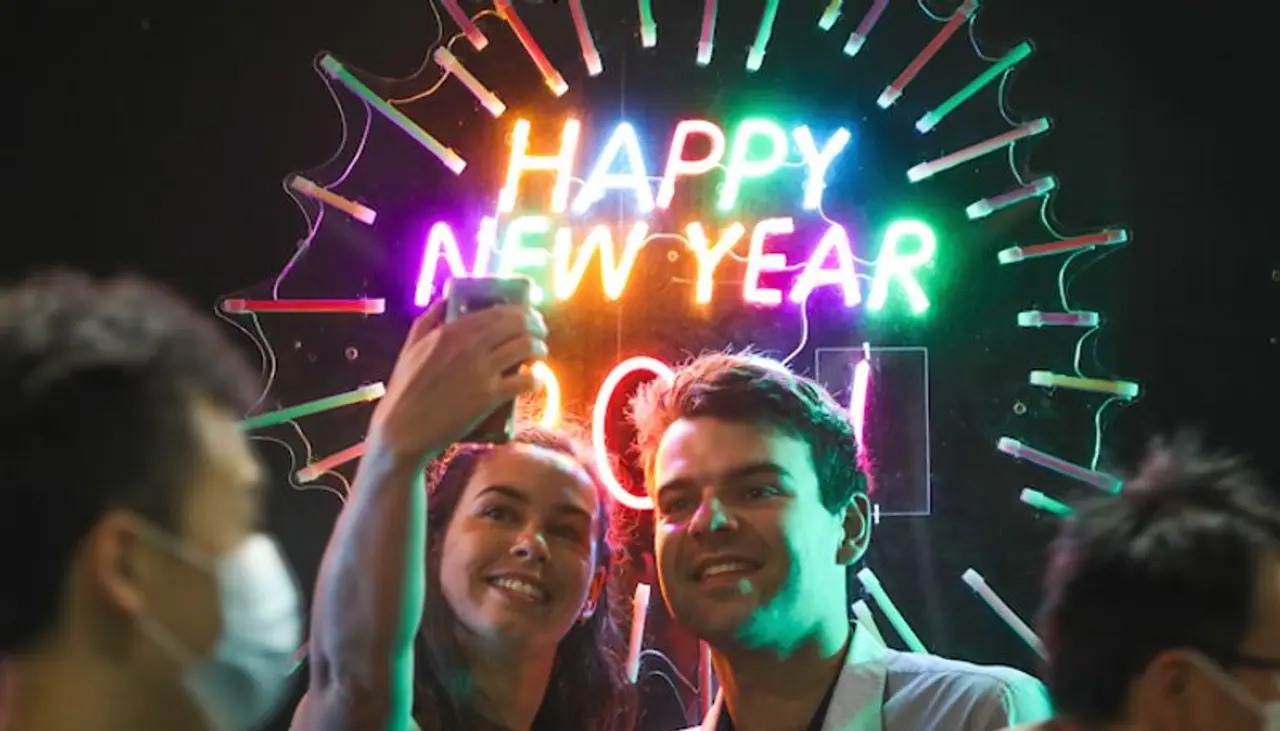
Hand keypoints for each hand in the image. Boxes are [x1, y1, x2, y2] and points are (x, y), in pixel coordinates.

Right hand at [367, 299, 546, 465]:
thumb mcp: (411, 346)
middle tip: (540, 331)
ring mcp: (481, 370)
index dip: (520, 310)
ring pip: (525, 347)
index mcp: (452, 330)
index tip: (528, 314)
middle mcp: (470, 346)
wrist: (403, 429)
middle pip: (517, 324)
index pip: (497, 311)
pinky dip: (536, 378)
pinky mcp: (489, 396)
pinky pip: (524, 381)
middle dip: (535, 325)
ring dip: (539, 348)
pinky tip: (537, 379)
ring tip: (540, 352)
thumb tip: (446, 300)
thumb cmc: (404, 389)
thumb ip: (428, 320)